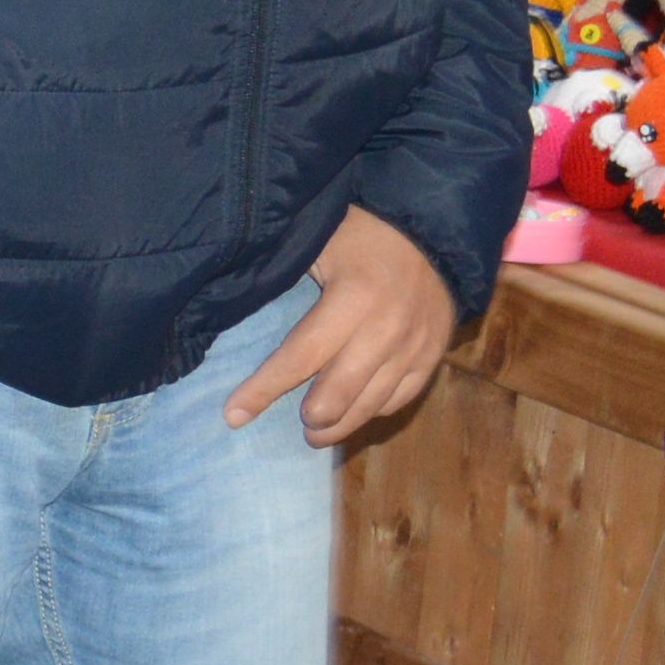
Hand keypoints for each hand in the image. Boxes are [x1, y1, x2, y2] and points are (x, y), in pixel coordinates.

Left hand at [228, 210, 459, 446]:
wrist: (434, 232)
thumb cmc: (364, 232)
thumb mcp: (319, 238)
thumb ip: (284, 271)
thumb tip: (230, 296)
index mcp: (353, 298)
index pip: (300, 357)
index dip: (264, 390)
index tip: (234, 416)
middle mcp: (385, 330)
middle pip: (338, 394)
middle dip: (312, 418)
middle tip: (297, 422)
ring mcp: (414, 348)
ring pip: (371, 406)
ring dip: (340, 426)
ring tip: (318, 433)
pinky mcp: (433, 357)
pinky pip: (400, 399)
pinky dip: (374, 410)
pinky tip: (356, 411)